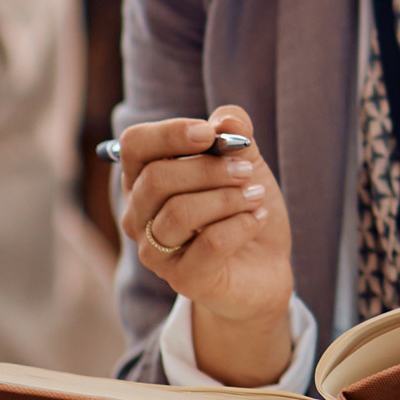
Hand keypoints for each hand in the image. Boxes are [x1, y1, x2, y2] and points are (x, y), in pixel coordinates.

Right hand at [116, 105, 295, 384]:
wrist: (265, 266)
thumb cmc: (243, 207)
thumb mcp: (245, 163)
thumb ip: (236, 136)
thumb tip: (227, 120)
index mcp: (145, 179)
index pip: (134, 145)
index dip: (170, 133)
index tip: (210, 133)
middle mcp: (139, 216)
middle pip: (156, 179)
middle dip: (209, 169)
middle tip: (247, 171)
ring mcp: (157, 252)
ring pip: (179, 213)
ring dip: (227, 198)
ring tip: (256, 196)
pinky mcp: (184, 280)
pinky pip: (208, 244)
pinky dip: (241, 224)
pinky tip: (258, 219)